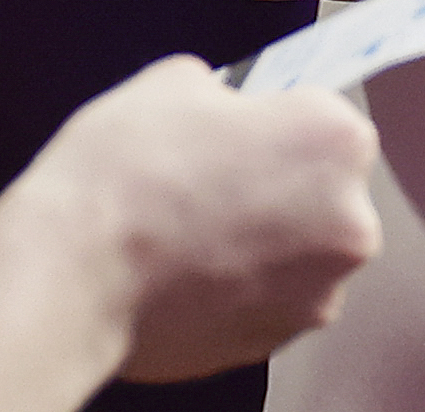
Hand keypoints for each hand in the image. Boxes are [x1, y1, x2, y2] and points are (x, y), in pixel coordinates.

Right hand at [0, 56, 380, 402]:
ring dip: (263, 241)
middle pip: (324, 190)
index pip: (324, 117)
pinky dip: (238, 287)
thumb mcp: (177, 81)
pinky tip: (186, 272)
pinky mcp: (276, 343)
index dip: (274, 120)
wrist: (73, 274)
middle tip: (209, 181)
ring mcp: (318, 293)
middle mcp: (351, 223)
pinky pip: (268, 299)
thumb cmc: (127, 168)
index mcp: (338, 143)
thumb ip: (230, 94)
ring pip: (299, 251)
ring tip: (191, 231)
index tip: (237, 134)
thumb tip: (231, 112)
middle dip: (279, 184)